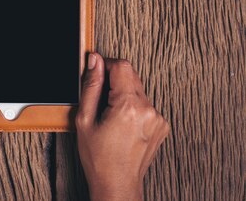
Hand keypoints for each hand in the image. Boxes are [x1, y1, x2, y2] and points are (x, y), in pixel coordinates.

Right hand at [76, 53, 169, 200]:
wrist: (117, 184)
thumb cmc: (99, 158)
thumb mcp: (85, 119)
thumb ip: (91, 86)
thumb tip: (94, 61)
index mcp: (128, 106)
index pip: (122, 66)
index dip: (106, 64)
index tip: (96, 71)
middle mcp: (148, 110)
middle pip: (131, 75)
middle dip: (114, 80)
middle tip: (99, 98)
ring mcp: (158, 119)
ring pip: (138, 90)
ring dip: (123, 94)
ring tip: (109, 115)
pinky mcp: (162, 125)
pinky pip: (145, 104)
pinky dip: (133, 107)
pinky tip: (121, 123)